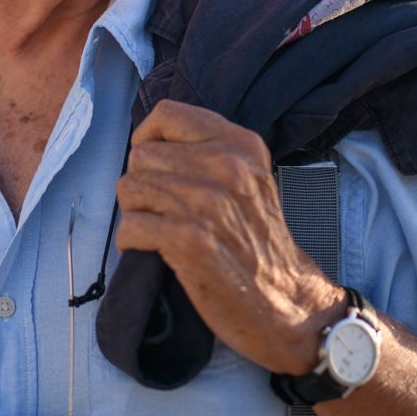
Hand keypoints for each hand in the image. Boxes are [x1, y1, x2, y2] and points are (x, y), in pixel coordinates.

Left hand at [114, 100, 347, 374]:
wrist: (286, 300)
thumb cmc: (258, 240)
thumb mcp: (249, 177)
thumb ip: (210, 149)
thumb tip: (149, 138)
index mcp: (240, 144)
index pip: (167, 114)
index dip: (148, 138)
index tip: (154, 163)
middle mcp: (227, 167)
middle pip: (141, 155)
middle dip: (143, 183)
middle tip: (163, 209)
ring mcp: (208, 203)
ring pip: (130, 188)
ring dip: (136, 213)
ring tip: (161, 229)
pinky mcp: (190, 241)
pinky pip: (130, 226)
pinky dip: (132, 242)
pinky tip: (155, 251)